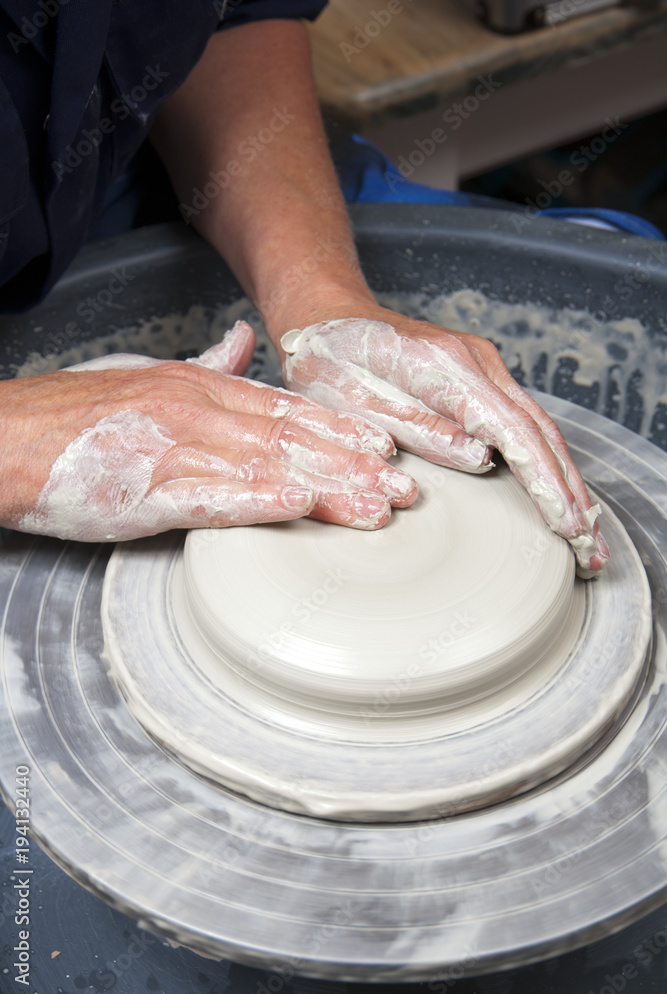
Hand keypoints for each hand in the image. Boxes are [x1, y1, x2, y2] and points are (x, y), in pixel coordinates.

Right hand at [0, 321, 417, 541]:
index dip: (341, 428)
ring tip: (378, 508)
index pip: (286, 409)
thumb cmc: (76, 416)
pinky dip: (259, 499)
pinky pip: (212, 495)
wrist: (6, 438)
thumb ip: (203, 364)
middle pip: (291, 439)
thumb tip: (241, 341)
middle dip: (354, 465)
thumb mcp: (147, 377)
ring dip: (328, 487)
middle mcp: (196, 411)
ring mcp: (172, 448)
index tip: (387, 448)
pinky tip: (300, 504)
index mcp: (199, 388)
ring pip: (265, 466)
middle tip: (407, 490)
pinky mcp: (145, 490)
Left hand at [280, 311, 608, 576]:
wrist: (327, 319)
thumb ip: (421, 430)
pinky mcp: (479, 379)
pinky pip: (522, 424)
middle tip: (592, 550)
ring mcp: (483, 368)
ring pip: (538, 430)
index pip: (515, 434)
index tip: (569, 527)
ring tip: (585, 536)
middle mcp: (478, 362)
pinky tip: (556, 495)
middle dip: (571, 494)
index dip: (546, 484)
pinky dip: (544, 464)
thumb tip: (482, 458)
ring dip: (566, 483)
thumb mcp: (359, 401)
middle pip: (541, 434)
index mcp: (448, 368)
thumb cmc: (331, 360)